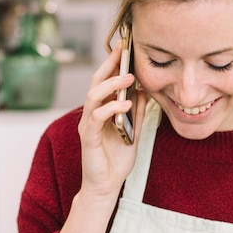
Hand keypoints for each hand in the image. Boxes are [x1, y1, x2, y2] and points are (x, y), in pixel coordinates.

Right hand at [77, 40, 147, 201]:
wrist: (106, 186)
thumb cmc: (117, 160)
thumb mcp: (132, 131)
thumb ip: (135, 111)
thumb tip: (143, 89)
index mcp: (101, 110)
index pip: (105, 81)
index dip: (114, 63)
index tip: (126, 46)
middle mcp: (92, 114)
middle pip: (96, 82)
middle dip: (110, 64)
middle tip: (124, 50)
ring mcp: (88, 125)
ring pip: (94, 96)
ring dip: (112, 84)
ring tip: (130, 77)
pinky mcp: (89, 138)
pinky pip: (97, 117)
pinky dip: (111, 107)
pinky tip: (124, 103)